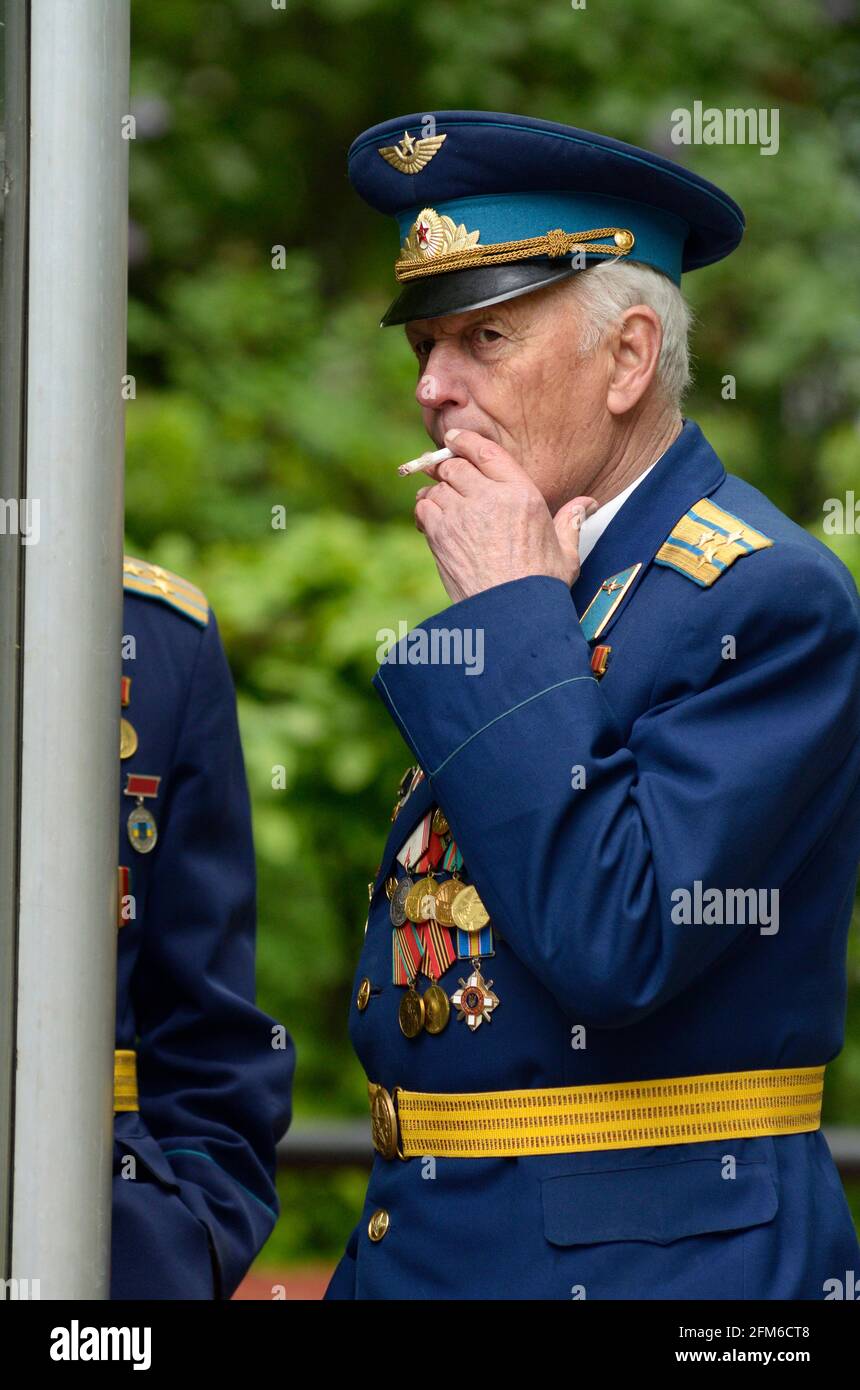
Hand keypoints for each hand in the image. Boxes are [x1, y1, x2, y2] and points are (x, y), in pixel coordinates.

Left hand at [413, 429, 595, 603]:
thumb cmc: (540, 586)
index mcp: (522, 494)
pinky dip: (424, 509)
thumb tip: (587, 503)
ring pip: (437, 486)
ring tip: (440, 501)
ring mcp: (462, 515)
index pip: (486, 451)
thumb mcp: (566, 553)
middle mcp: (490, 498)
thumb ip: (571, 522)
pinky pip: (424, 507)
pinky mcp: (441, 535)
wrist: (511, 614)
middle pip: (456, 466)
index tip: (453, 439)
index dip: (465, 441)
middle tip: (441, 472)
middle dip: (447, 467)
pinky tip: (431, 519)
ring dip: (436, 490)